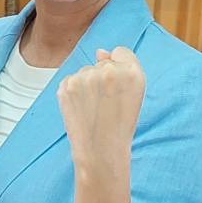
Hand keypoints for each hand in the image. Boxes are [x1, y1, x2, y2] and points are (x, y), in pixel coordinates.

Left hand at [56, 48, 144, 173]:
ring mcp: (86, 77)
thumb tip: (99, 52)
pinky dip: (74, 93)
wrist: (100, 151)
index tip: (118, 88)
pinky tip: (81, 109)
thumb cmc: (120, 126)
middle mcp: (109, 71)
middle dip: (102, 78)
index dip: (120, 69)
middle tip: (106, 104)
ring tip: (94, 109)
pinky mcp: (67, 85)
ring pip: (86, 71)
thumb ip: (121, 68)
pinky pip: (71, 80)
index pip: (122, 52)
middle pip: (102, 62)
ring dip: (87, 85)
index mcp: (132, 72)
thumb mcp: (134, 95)